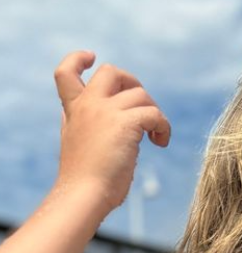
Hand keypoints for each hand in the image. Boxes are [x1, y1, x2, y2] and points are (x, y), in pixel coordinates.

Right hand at [53, 51, 170, 216]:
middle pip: (111, 72)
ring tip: (155, 136)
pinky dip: (163, 126)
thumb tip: (104, 126)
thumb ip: (85, 127)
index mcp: (73, 110)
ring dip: (154, 113)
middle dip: (133, 84)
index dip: (77, 59)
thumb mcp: (77, 146)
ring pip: (140, 94)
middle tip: (144, 110)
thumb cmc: (84, 182)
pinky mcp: (125, 124)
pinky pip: (155, 114)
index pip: (65, 73)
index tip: (91, 56)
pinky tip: (161, 143)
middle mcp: (88, 105)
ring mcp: (105, 112)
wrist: (83, 196)